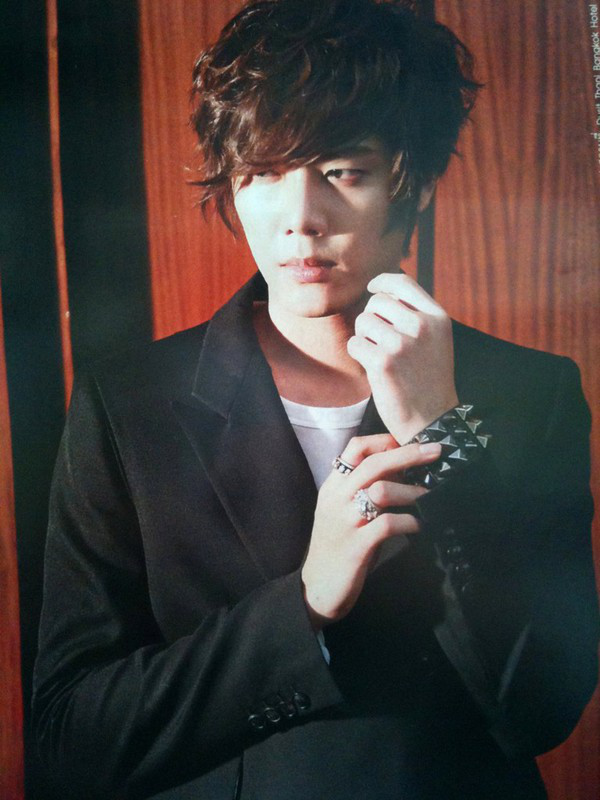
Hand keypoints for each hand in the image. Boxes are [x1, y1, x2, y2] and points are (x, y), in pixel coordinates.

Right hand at [301, 434, 440, 629]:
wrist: (317, 589)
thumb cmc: (339, 546)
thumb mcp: (345, 511)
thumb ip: (365, 488)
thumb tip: (402, 468)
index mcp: (333, 486)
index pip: (354, 448)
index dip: (383, 441)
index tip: (409, 442)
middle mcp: (336, 498)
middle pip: (373, 463)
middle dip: (408, 454)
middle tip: (435, 451)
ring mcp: (345, 522)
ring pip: (381, 490)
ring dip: (411, 491)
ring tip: (431, 495)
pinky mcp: (356, 546)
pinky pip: (387, 525)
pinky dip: (409, 521)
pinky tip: (419, 524)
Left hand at [347, 272, 457, 443]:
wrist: (431, 419)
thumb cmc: (428, 378)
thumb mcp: (436, 339)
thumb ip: (416, 314)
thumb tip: (383, 290)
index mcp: (437, 318)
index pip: (402, 283)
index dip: (382, 282)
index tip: (372, 288)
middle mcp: (421, 327)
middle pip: (378, 301)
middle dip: (372, 317)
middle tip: (379, 339)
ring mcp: (402, 344)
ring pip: (363, 321)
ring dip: (364, 336)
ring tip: (378, 353)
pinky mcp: (382, 362)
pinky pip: (354, 343)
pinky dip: (357, 353)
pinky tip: (371, 366)